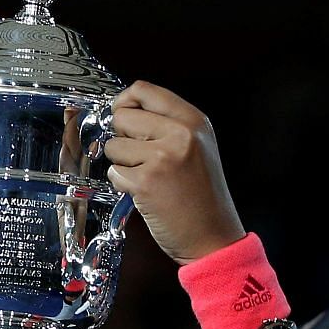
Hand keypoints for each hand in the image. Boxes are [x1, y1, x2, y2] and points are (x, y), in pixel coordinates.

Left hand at [104, 81, 245, 266]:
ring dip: (123, 163)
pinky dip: (124, 185)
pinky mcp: (146, 181)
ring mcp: (162, 157)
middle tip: (141, 158)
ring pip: (114, 145)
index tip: (123, 117)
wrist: (214, 238)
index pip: (143, 90)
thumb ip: (169, 125)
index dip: (124, 102)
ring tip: (149, 178)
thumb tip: (125, 111)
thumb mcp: (199, 148)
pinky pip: (114, 172)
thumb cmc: (204, 199)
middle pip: (123, 116)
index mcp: (194, 121)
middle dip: (123, 137)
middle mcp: (180, 134)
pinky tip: (147, 194)